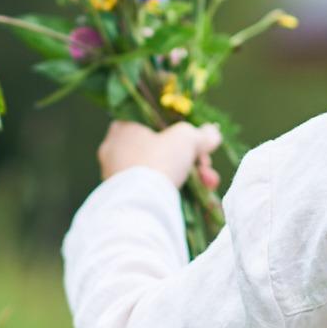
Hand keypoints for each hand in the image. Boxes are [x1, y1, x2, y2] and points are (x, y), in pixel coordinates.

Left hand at [97, 120, 221, 189]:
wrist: (141, 203)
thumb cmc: (159, 160)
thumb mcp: (186, 138)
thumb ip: (200, 134)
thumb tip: (212, 133)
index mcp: (123, 129)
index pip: (153, 124)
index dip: (179, 134)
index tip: (197, 144)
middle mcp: (114, 150)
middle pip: (160, 149)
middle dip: (189, 158)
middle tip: (206, 166)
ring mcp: (116, 175)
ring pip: (159, 169)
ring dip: (188, 175)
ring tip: (208, 183)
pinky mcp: (123, 196)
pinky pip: (152, 187)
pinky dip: (174, 189)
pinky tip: (197, 195)